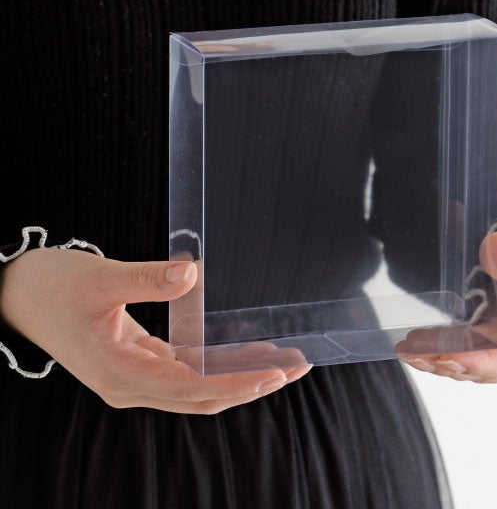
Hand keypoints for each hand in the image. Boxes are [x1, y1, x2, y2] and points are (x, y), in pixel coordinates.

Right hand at [0, 248, 310, 411]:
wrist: (16, 294)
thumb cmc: (52, 287)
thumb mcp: (100, 277)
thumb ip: (147, 278)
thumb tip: (192, 274)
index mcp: (120, 372)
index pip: (193, 387)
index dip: (237, 381)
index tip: (275, 373)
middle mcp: (131, 385)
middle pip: (204, 395)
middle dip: (251, 383)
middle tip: (295, 367)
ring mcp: (134, 377)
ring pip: (198, 387)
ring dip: (239, 376)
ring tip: (281, 361)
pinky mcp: (137, 363)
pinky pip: (186, 372)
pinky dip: (217, 365)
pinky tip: (242, 352)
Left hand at [399, 225, 496, 382]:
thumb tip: (493, 245)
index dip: (477, 363)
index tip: (444, 358)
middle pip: (490, 370)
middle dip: (448, 364)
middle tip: (411, 354)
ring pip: (476, 368)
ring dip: (440, 361)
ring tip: (406, 350)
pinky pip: (471, 356)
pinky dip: (445, 351)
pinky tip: (417, 344)